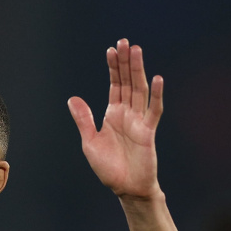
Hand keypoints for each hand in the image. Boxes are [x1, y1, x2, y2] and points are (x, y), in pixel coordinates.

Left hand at [68, 39, 163, 199]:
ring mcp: (139, 121)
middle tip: (125, 42)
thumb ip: (84, 119)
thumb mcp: (90, 142)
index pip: (114, 85)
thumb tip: (72, 98)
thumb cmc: (109, 167)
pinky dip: (156, 95)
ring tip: (137, 51)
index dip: (113, 68)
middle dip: (126, 63)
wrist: (125, 188)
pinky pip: (153, 111)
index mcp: (112, 115)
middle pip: (127, 82)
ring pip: (139, 90)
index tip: (111, 50)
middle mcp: (127, 114)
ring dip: (138, 71)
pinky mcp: (148, 132)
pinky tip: (157, 79)